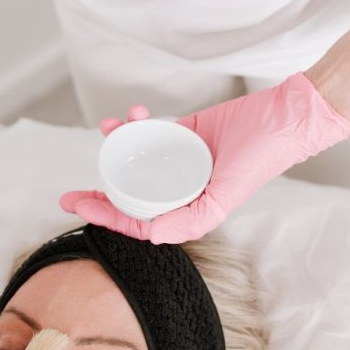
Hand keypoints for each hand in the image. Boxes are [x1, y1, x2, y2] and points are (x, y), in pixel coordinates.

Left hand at [61, 72, 349, 242]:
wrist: (280, 117)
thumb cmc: (259, 159)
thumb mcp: (224, 197)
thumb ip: (190, 220)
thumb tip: (148, 235)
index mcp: (190, 209)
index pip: (139, 220)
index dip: (105, 216)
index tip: (77, 206)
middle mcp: (181, 187)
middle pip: (131, 194)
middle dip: (99, 194)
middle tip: (70, 193)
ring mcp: (180, 159)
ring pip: (137, 158)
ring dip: (117, 145)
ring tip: (107, 128)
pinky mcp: (183, 131)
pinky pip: (151, 131)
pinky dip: (136, 123)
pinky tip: (129, 114)